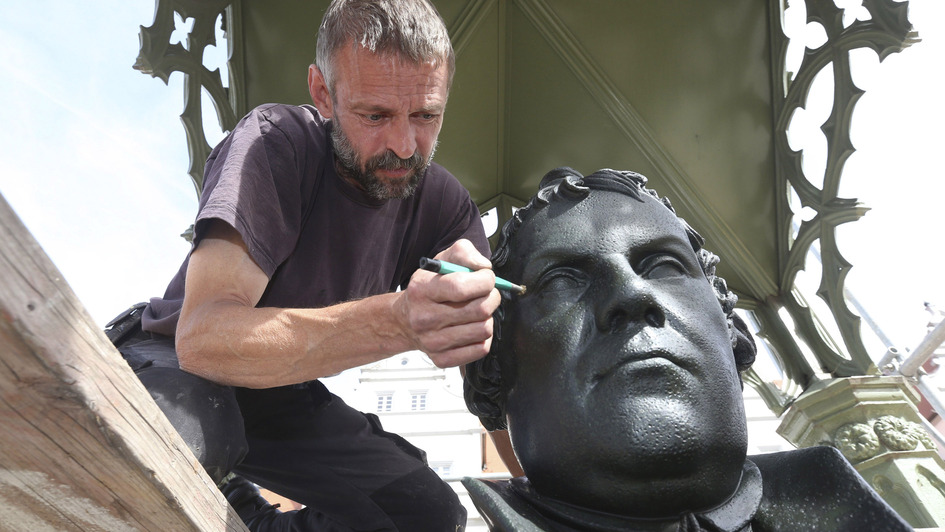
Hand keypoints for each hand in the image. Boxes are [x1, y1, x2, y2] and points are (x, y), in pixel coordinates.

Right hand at [395, 239, 500, 366]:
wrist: (404, 320)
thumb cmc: (428, 288)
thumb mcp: (441, 261)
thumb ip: (464, 253)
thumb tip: (483, 267)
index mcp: (421, 290)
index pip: (461, 286)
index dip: (484, 280)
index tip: (486, 277)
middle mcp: (424, 318)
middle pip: (479, 310)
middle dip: (492, 297)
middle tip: (487, 294)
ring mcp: (432, 342)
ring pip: (484, 330)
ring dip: (488, 318)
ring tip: (477, 311)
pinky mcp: (442, 359)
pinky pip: (480, 350)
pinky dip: (483, 338)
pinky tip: (472, 328)